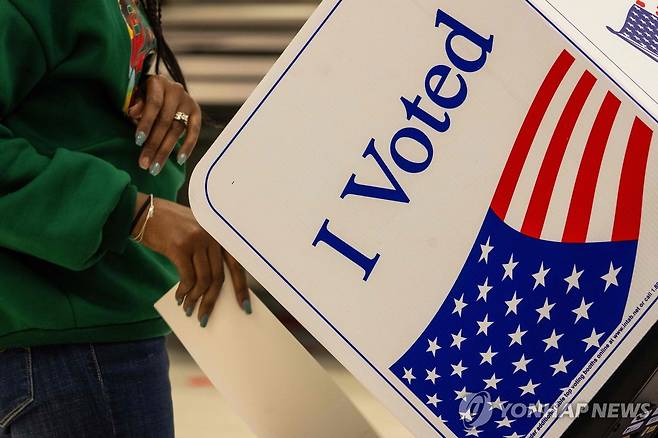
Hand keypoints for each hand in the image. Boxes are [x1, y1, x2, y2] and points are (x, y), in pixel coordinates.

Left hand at [128, 75, 201, 175]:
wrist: (162, 88)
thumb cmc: (142, 94)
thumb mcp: (135, 94)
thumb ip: (135, 103)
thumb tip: (132, 113)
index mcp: (157, 82)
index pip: (154, 104)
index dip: (146, 122)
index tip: (138, 141)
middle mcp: (175, 90)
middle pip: (165, 121)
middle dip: (154, 144)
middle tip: (145, 164)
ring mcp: (188, 101)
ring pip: (177, 130)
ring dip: (166, 151)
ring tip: (155, 167)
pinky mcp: (196, 112)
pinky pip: (194, 131)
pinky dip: (188, 146)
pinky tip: (180, 160)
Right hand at [133, 194, 250, 325]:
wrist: (145, 212)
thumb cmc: (171, 226)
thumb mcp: (197, 232)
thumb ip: (208, 252)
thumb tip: (213, 286)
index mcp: (220, 233)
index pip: (236, 264)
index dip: (241, 287)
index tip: (244, 306)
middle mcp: (211, 235)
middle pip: (219, 276)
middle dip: (213, 300)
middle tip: (205, 317)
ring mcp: (196, 240)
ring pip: (204, 280)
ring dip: (196, 298)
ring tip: (189, 308)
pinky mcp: (179, 247)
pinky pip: (187, 277)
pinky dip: (184, 291)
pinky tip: (179, 297)